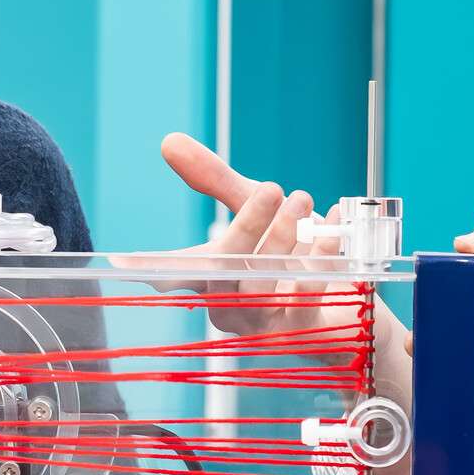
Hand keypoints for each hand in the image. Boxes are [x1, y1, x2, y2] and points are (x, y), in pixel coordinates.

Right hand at [128, 134, 338, 336]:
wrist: (350, 295)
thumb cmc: (292, 251)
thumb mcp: (255, 209)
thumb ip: (215, 180)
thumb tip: (168, 142)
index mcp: (211, 276)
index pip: (173, 272)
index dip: (150, 267)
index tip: (123, 262)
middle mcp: (229, 306)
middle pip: (221, 273)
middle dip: (246, 228)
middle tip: (272, 188)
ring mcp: (262, 324)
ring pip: (260, 286)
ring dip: (281, 240)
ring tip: (302, 201)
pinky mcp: (300, 333)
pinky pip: (303, 300)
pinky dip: (319, 259)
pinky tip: (333, 228)